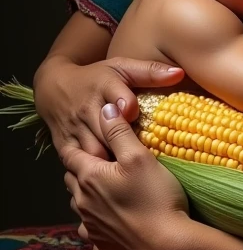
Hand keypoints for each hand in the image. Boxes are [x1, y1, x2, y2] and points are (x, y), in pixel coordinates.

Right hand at [34, 55, 184, 164]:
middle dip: (124, 144)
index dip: (128, 106)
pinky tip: (112, 182)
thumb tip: (180, 73)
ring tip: (133, 174)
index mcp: (104, 86)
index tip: (137, 113)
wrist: (55, 87)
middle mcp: (88, 108)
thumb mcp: (122, 68)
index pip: (119, 97)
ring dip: (111, 163)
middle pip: (107, 130)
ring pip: (93, 151)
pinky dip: (94, 173)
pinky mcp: (65, 145)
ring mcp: (75, 129)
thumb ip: (150, 72)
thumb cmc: (96, 78)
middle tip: (147, 158)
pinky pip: (78, 163)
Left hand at [64, 103, 189, 249]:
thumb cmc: (155, 197)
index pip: (70, 154)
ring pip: (77, 200)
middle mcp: (82, 200)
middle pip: (70, 177)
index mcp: (89, 176)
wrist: (166, 245)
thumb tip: (104, 108)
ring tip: (105, 184)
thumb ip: (119, 131)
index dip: (77, 144)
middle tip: (101, 158)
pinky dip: (92, 216)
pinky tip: (107, 213)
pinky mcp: (99, 242)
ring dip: (85, 190)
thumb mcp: (139, 157)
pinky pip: (86, 225)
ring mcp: (90, 224)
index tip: (88, 137)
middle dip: (81, 166)